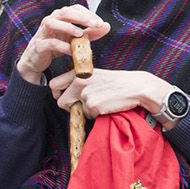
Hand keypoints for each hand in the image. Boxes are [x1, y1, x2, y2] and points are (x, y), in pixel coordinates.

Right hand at [16, 5, 109, 84]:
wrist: (36, 60)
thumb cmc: (56, 46)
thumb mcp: (75, 39)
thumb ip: (90, 33)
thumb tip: (106, 26)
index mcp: (60, 17)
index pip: (76, 9)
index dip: (88, 14)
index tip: (100, 23)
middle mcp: (51, 20)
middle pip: (65, 12)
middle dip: (81, 17)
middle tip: (95, 25)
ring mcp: (43, 32)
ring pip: (52, 23)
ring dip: (68, 27)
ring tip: (81, 34)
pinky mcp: (38, 45)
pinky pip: (49, 43)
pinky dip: (62, 46)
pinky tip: (72, 50)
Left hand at [49, 68, 169, 118]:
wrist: (136, 87)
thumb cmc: (116, 82)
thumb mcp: (94, 74)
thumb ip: (78, 80)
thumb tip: (63, 94)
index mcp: (78, 72)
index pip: (54, 84)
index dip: (57, 94)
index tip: (63, 97)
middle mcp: (79, 82)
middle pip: (61, 102)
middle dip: (70, 106)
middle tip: (83, 104)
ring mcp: (85, 94)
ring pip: (76, 111)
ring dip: (85, 110)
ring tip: (100, 101)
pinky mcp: (93, 106)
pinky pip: (88, 116)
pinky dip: (96, 114)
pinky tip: (106, 105)